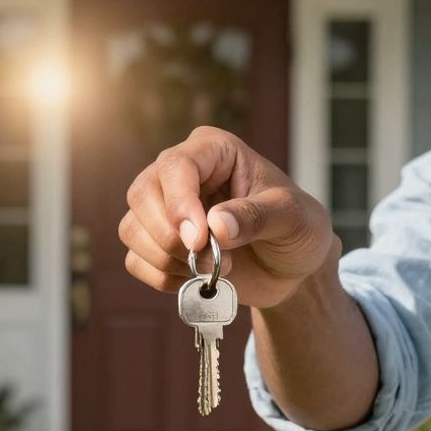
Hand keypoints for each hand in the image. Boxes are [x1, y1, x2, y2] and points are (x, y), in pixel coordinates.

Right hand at [120, 126, 337, 307]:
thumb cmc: (298, 229)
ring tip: (214, 270)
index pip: (176, 166)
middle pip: (142, 194)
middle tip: (215, 261)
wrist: (293, 268)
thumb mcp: (293, 218)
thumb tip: (216, 225)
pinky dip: (163, 277)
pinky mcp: (156, 243)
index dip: (179, 203)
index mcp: (213, 150)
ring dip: (169, 260)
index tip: (198, 240)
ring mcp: (163, 208)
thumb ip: (258, 216)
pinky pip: (135, 260)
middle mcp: (180, 173)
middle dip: (172, 237)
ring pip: (132, 229)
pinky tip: (196, 280)